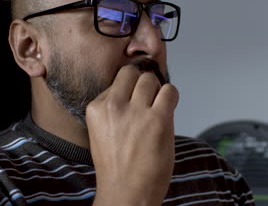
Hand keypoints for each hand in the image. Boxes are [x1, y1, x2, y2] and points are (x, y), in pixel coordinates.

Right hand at [87, 65, 178, 205]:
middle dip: (143, 84)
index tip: (135, 99)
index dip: (130, 88)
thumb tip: (136, 89)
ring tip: (157, 107)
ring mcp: (136, 112)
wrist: (126, 192)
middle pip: (133, 74)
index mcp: (96, 108)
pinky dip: (171, 96)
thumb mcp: (102, 131)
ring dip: (157, 90)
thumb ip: (114, 109)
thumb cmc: (117, 166)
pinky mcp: (157, 119)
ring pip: (150, 79)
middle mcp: (113, 106)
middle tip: (148, 100)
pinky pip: (170, 91)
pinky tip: (168, 110)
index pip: (117, 81)